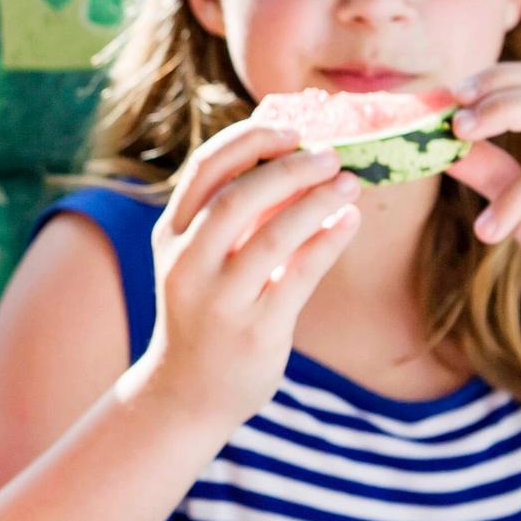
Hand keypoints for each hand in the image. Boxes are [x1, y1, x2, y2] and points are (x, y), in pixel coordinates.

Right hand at [141, 120, 363, 427]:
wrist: (186, 393)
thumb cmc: (203, 314)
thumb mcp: (198, 259)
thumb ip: (230, 214)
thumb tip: (292, 157)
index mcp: (170, 235)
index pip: (206, 168)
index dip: (250, 139)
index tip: (290, 128)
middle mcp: (187, 264)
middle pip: (238, 196)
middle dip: (290, 167)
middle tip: (331, 155)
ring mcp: (219, 300)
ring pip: (273, 235)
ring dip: (317, 201)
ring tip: (349, 183)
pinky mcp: (255, 331)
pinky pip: (299, 275)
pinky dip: (329, 241)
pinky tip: (349, 222)